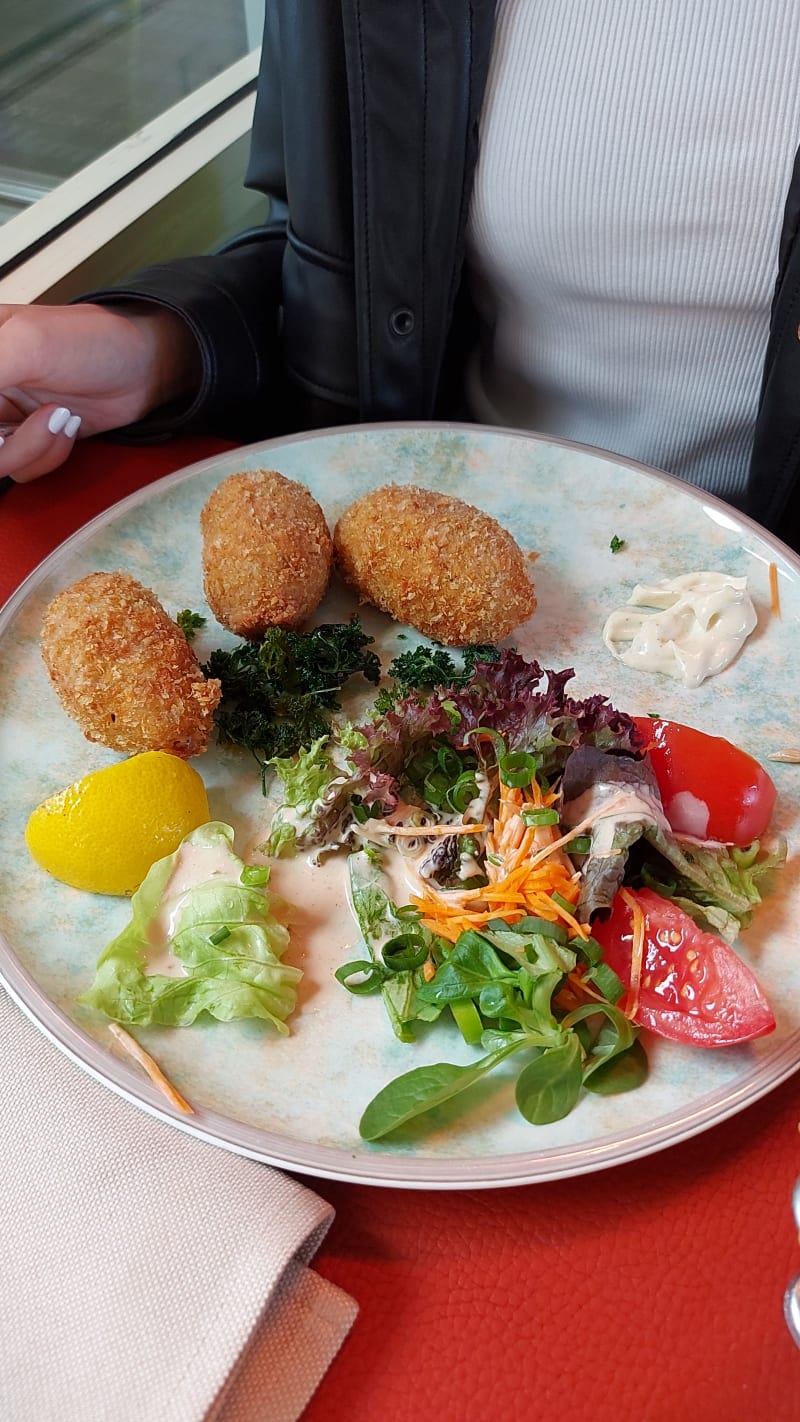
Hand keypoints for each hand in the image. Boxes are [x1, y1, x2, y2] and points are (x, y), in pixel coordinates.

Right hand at [0, 302, 200, 482]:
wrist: (146, 367)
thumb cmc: (89, 341)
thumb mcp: (25, 345)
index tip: (4, 429)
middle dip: (8, 444)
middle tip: (46, 415)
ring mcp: (1, 418)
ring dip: (30, 449)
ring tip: (62, 417)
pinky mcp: (27, 442)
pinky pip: (19, 470)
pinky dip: (46, 456)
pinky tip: (69, 427)